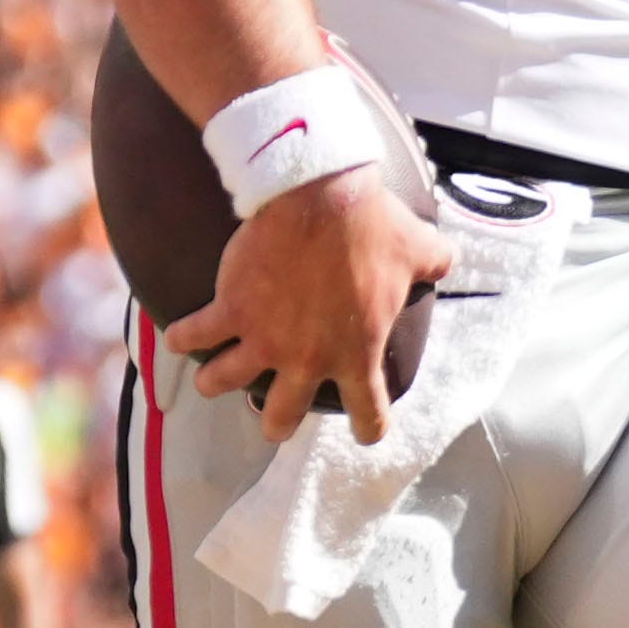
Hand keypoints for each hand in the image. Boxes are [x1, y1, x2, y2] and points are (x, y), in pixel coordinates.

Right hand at [172, 168, 457, 446]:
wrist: (320, 196)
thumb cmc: (372, 226)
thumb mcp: (420, 249)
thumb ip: (436, 263)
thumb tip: (450, 258)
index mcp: (358, 354)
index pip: (368, 412)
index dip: (367, 426)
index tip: (364, 430)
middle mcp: (307, 358)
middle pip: (283, 414)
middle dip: (276, 423)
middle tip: (274, 422)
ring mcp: (263, 338)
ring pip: (225, 382)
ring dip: (216, 383)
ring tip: (212, 379)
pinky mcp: (230, 309)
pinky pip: (193, 335)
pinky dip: (182, 338)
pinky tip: (179, 339)